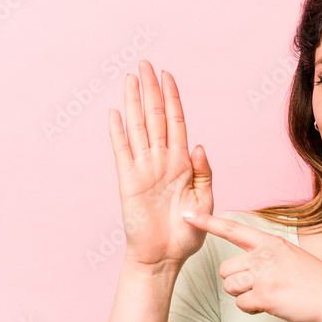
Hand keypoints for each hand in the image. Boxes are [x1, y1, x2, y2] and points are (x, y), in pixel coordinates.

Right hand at [108, 60, 213, 267]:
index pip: (176, 123)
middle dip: (151, 90)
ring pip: (138, 128)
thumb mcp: (205, 202)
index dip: (172, 99)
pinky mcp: (128, 181)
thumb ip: (204, 173)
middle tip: (145, 64)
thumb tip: (199, 145)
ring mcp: (143, 169)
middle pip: (154, 117)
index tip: (167, 75)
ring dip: (134, 102)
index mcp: (182, 164)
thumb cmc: (185, 234)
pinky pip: (122, 152)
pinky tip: (116, 113)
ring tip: (130, 78)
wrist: (164, 258)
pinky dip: (118, 132)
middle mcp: (161, 161)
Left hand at [182, 212, 321, 321]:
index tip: (188, 215)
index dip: (208, 222)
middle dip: (237, 282)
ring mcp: (264, 274)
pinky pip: (242, 304)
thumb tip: (243, 269)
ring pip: (230, 287)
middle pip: (225, 269)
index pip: (233, 229)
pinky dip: (254, 309)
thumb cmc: (315, 282)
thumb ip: (266, 256)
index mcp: (270, 242)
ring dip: (245, 296)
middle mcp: (265, 254)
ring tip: (270, 295)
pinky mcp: (265, 295)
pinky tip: (272, 305)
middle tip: (262, 287)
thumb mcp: (291, 257)